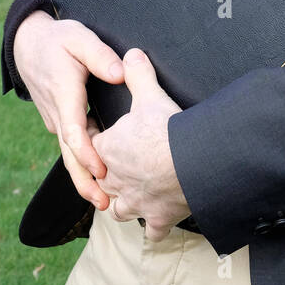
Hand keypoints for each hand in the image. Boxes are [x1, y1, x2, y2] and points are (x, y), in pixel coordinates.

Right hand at [13, 9, 124, 211]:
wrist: (28, 45)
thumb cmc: (57, 40)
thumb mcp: (79, 37)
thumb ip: (99, 55)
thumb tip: (119, 73)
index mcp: (64, 95)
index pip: (74, 132)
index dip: (87, 154)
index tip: (102, 171)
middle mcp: (58, 114)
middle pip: (69, 155)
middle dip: (85, 182)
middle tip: (105, 205)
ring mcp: (57, 120)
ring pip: (69, 154)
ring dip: (84, 178)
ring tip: (104, 202)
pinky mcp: (60, 121)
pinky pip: (71, 147)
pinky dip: (83, 164)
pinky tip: (101, 178)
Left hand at [92, 49, 190, 241]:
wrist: (194, 163)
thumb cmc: (166, 130)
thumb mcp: (149, 94)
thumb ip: (137, 73)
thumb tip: (131, 54)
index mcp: (108, 150)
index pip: (90, 144)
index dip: (93, 136)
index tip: (99, 130)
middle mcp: (116, 181)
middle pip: (101, 179)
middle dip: (106, 173)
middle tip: (116, 164)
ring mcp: (137, 203)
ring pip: (119, 208)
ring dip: (123, 203)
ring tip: (130, 196)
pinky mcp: (159, 217)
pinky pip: (153, 230)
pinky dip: (155, 227)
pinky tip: (159, 224)